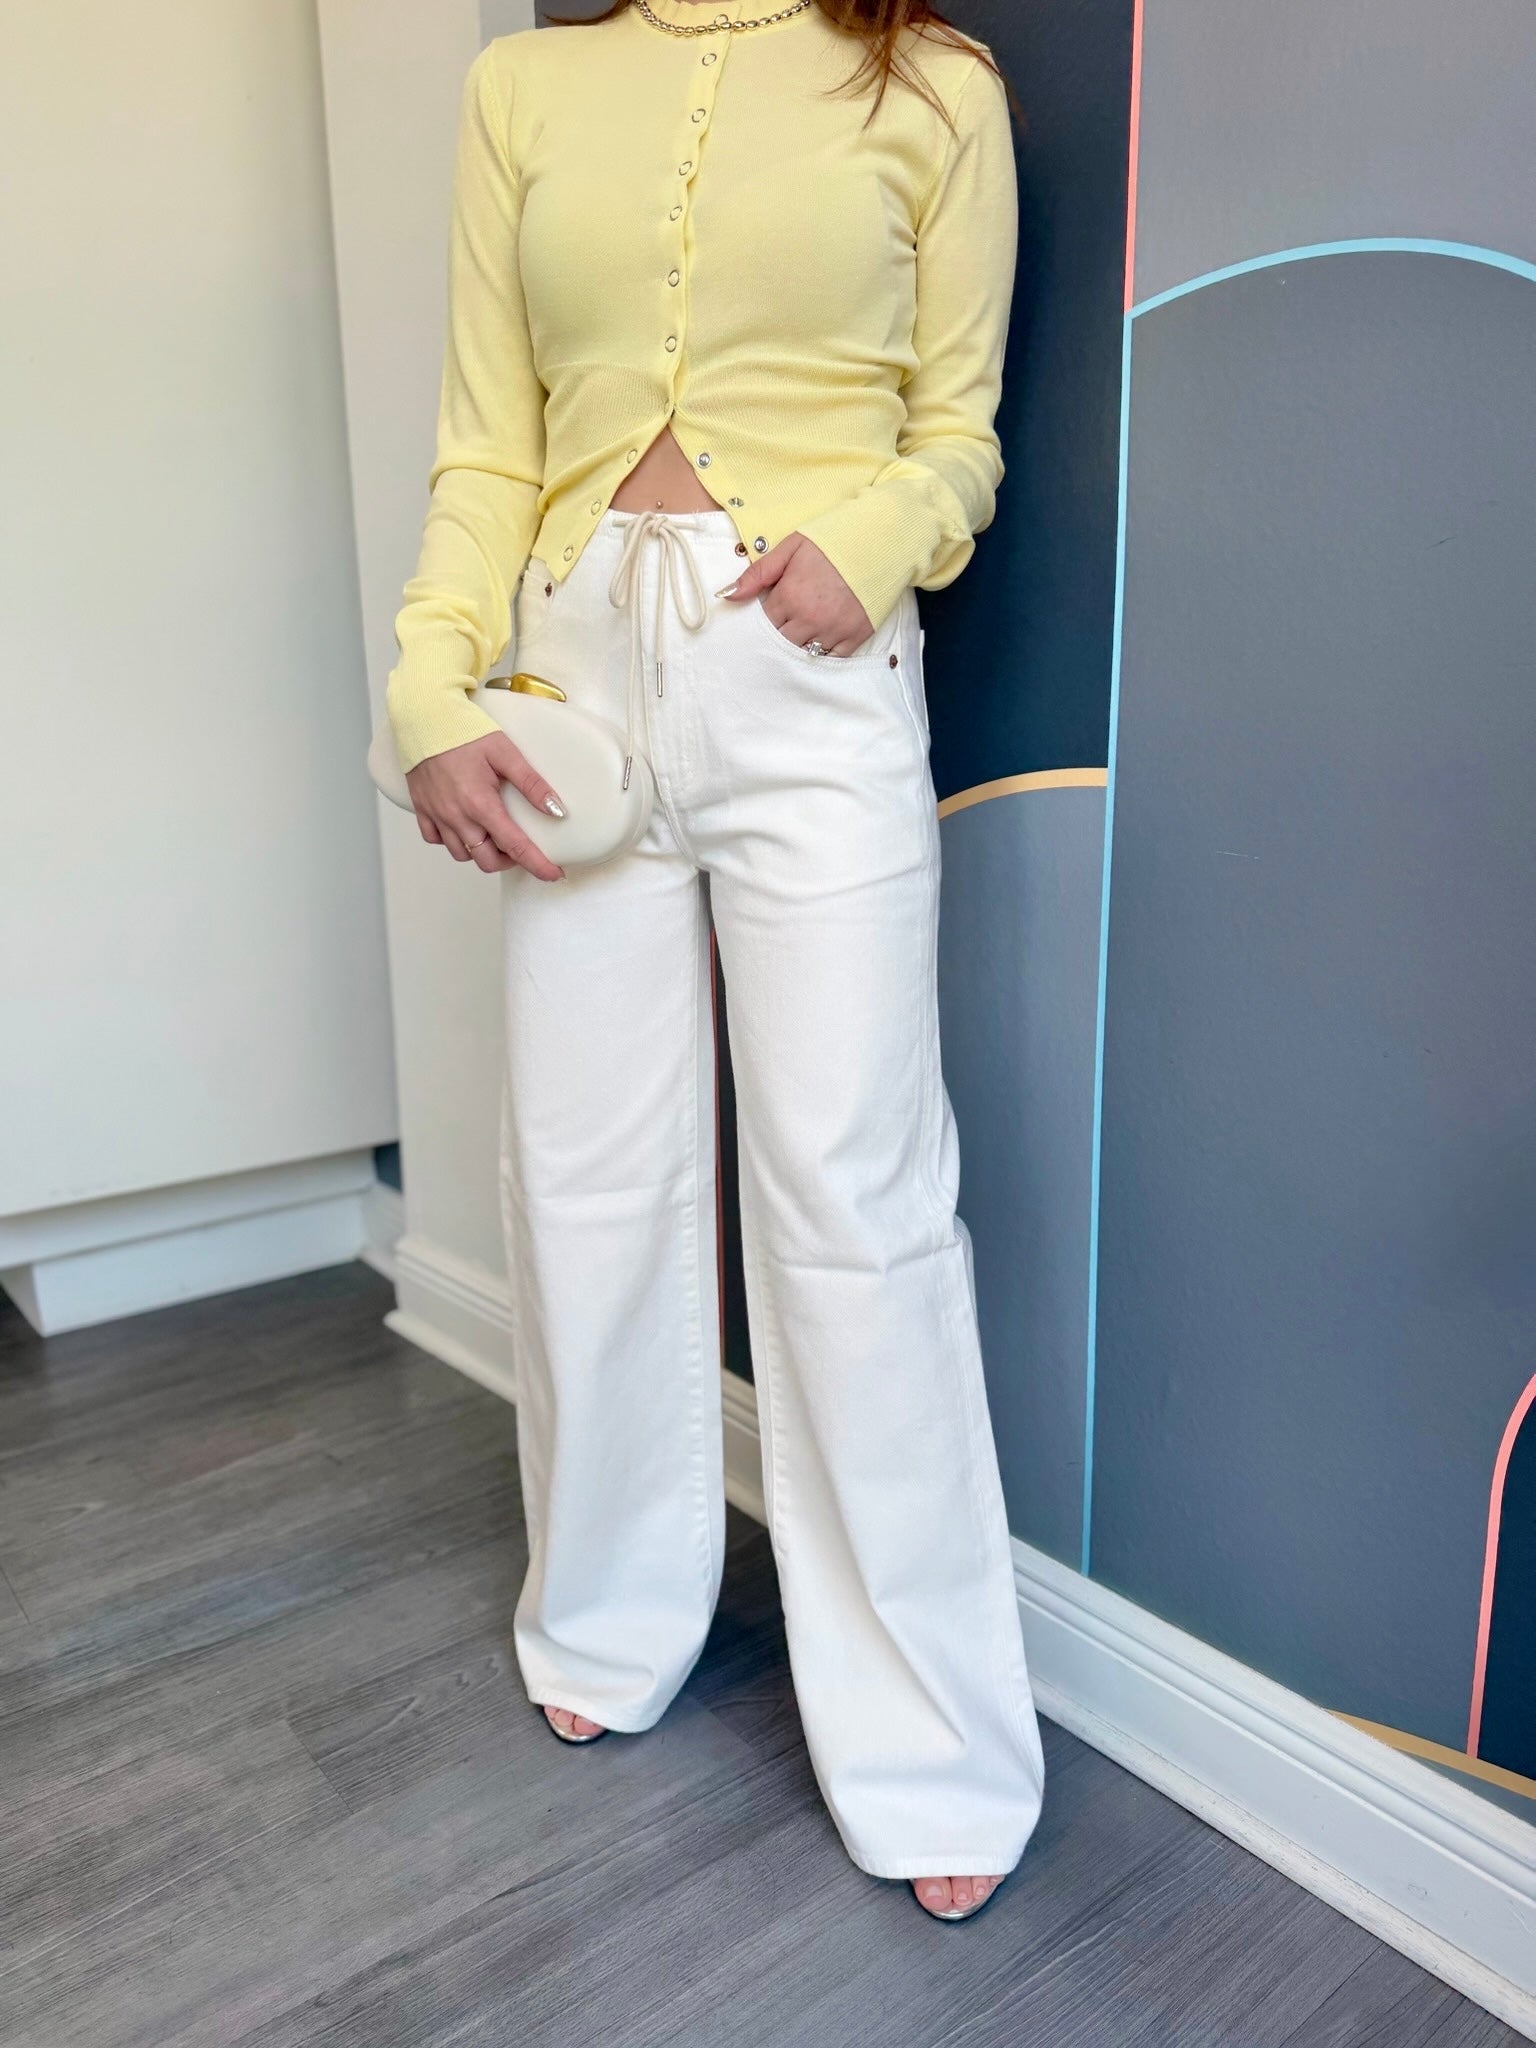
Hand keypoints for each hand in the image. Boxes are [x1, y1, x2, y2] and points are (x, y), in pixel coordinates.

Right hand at [405, 731, 564, 881]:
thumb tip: (557, 810)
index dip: (537, 864)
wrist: (423, 716)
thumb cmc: (463, 730)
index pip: (515, 847)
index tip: (553, 873)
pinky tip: (464, 826)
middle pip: (486, 861)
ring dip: (481, 851)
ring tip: (493, 833)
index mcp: (480, 804)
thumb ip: (532, 784)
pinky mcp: (421, 809)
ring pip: (461, 854)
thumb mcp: (506, 753)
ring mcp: (436, 815)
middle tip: (520, 845)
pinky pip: (436, 840)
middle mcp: (456, 816)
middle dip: (508, 861)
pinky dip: (452, 840)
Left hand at [719, 533, 874, 654]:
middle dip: (776, 635)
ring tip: (800, 632)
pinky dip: (821, 653)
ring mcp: (832, 631)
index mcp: (789, 596)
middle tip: (783, 624)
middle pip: (779, 643)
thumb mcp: (791, 548)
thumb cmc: (833, 541)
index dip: (762, 618)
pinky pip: (830, 659)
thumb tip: (726, 596)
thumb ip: (758, 574)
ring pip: (802, 654)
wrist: (880, 540)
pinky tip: (819, 641)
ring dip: (797, 646)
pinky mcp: (855, 637)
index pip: (762, 623)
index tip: (769, 610)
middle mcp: (809, 619)